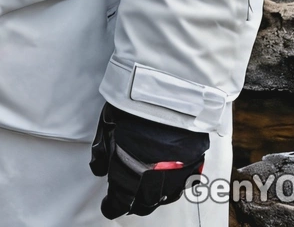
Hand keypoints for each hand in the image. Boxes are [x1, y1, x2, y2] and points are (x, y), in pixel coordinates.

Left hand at [89, 102, 207, 217]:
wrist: (167, 89)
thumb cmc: (134, 105)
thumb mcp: (107, 125)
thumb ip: (102, 152)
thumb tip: (99, 168)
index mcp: (129, 175)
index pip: (119, 203)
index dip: (112, 205)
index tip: (109, 205)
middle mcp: (154, 180)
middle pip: (143, 203)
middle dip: (133, 203)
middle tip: (127, 199)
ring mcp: (177, 173)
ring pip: (165, 196)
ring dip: (154, 196)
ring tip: (146, 189)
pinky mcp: (194, 163)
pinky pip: (185, 183)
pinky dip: (174, 184)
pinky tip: (168, 179)